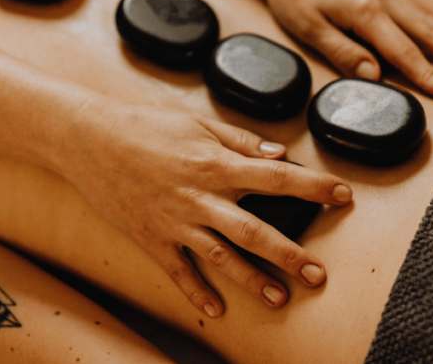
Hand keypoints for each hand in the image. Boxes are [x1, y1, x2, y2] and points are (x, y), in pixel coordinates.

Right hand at [65, 98, 351, 317]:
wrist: (89, 140)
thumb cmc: (144, 125)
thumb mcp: (197, 122)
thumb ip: (240, 140)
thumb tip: (279, 153)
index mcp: (215, 163)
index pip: (276, 176)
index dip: (313, 186)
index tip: (343, 195)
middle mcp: (200, 197)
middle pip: (254, 230)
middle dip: (290, 254)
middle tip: (319, 274)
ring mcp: (175, 222)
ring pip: (222, 257)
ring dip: (253, 280)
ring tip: (281, 299)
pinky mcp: (152, 238)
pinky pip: (178, 271)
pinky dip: (196, 293)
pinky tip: (216, 310)